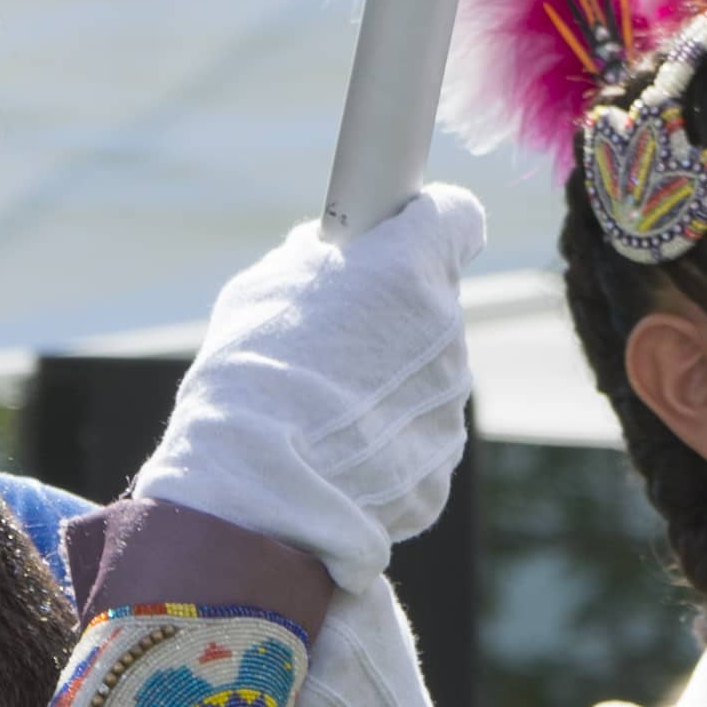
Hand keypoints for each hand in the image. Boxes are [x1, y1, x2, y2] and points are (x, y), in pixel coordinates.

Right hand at [130, 187, 483, 597]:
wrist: (259, 489)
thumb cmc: (250, 374)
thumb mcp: (263, 288)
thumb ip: (315, 263)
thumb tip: (331, 255)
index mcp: (409, 267)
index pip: (456, 217)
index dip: (425, 227)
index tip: (399, 239)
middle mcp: (446, 331)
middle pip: (432, 309)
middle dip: (391, 320)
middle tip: (329, 345)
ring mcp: (449, 404)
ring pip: (424, 378)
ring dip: (386, 387)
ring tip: (320, 414)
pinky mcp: (440, 466)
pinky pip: (416, 440)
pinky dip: (383, 445)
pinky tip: (334, 456)